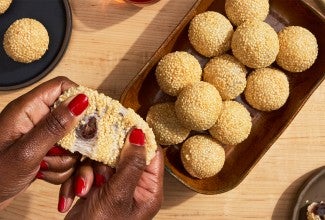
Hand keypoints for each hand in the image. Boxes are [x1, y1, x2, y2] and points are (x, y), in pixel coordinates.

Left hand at [0, 77, 87, 203]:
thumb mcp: (26, 151)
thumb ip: (55, 125)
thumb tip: (82, 100)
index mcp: (28, 109)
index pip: (62, 87)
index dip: (80, 99)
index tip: (90, 121)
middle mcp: (38, 119)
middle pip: (73, 118)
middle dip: (72, 142)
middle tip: (57, 153)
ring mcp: (43, 136)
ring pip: (73, 142)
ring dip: (65, 160)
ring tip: (43, 168)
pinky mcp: (47, 151)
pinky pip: (68, 157)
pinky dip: (62, 170)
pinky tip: (44, 175)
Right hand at [59, 129, 163, 219]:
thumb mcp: (118, 195)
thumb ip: (131, 164)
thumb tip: (140, 134)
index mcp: (148, 188)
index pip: (151, 152)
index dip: (139, 136)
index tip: (123, 122)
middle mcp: (134, 184)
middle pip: (124, 153)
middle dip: (106, 160)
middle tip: (99, 170)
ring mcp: (115, 185)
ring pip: (104, 160)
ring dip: (90, 172)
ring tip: (86, 189)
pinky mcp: (98, 186)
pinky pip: (90, 170)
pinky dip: (81, 179)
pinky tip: (76, 194)